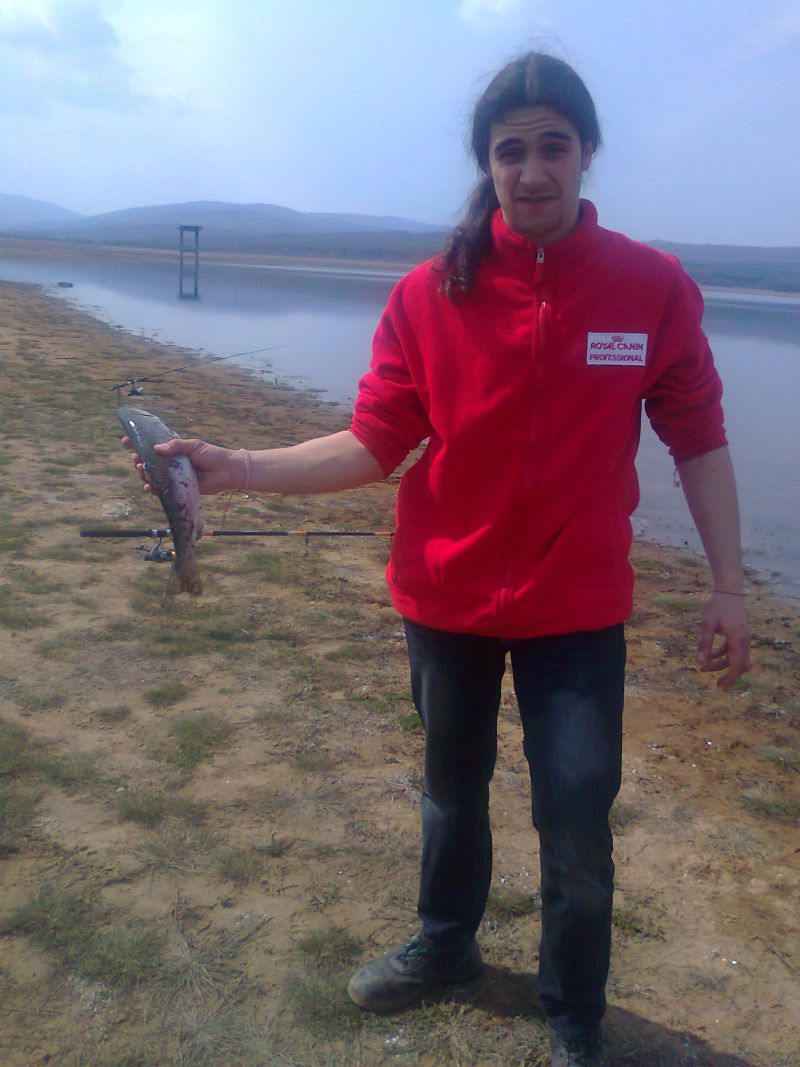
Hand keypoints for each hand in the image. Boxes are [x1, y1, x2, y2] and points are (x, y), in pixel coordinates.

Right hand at [122, 436, 245, 495]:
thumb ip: (176, 446)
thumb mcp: (194, 446)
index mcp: (173, 450)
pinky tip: (148, 487)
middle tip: (135, 459)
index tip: (126, 440)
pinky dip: (153, 489)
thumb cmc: (212, 455)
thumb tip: (156, 448)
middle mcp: (171, 463)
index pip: (152, 446)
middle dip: (138, 460)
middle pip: (149, 462)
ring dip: (144, 474)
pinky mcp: (178, 489)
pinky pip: (162, 490)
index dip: (138, 444)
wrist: (227, 471)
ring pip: (153, 476)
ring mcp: (173, 476)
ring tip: (141, 469)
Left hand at [696, 592, 750, 691]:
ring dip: (722, 665)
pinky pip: (733, 650)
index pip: (737, 665)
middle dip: (728, 676)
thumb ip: (704, 643)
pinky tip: (709, 657)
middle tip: (716, 685)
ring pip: (735, 658)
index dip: (730, 678)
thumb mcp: (707, 624)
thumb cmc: (717, 606)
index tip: (722, 689)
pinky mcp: (739, 634)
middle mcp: (744, 641)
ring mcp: (743, 637)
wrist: (728, 591)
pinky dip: (722, 655)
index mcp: (737, 639)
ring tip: (703, 669)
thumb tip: (699, 661)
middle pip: (740, 665)